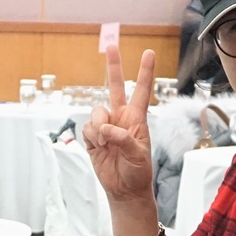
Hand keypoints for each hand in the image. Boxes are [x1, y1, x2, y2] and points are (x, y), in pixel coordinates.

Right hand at [82, 45, 156, 202]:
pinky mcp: (92, 137)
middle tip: (112, 46)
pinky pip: (86, 127)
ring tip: (105, 142)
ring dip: (98, 125)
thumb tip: (105, 129)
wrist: (124, 189)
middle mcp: (120, 118)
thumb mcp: (138, 155)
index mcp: (137, 119)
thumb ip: (122, 138)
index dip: (145, 72)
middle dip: (113, 67)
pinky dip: (91, 136)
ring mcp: (105, 127)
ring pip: (96, 111)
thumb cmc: (138, 172)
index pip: (141, 90)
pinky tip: (98, 146)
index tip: (149, 53)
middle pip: (114, 87)